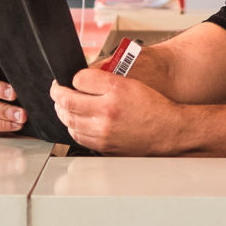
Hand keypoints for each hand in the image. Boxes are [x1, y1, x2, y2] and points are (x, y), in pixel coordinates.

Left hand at [49, 68, 182, 154]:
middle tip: (57, 91)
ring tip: (64, 105)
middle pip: (67, 102)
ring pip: (69, 121)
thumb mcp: (129, 82)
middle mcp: (107, 113)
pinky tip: (76, 121)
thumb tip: (79, 79)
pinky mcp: (104, 146)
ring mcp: (103, 133)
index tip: (67, 80)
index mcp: (114, 93)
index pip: (78, 80)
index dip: (69, 78)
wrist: (168, 131)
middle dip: (58, 95)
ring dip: (62, 111)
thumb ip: (102, 79)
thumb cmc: (152, 106)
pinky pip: (78, 136)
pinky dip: (73, 127)